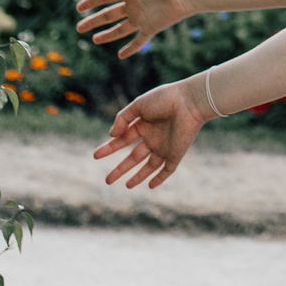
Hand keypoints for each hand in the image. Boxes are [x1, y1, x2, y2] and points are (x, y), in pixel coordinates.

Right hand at [75, 0, 189, 57]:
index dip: (92, 2)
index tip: (79, 8)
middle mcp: (133, 5)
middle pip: (109, 15)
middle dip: (94, 21)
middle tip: (79, 28)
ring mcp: (141, 18)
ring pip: (120, 29)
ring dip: (107, 35)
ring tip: (95, 40)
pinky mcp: (151, 28)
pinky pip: (138, 41)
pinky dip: (130, 48)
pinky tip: (121, 55)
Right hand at [91, 78, 210, 188]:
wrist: (189, 101)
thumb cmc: (164, 99)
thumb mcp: (139, 105)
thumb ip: (123, 119)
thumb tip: (112, 135)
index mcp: (143, 124)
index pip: (123, 139)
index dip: (109, 148)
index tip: (96, 155)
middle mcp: (153, 137)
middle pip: (133, 157)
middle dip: (120, 169)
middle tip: (107, 180)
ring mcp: (164, 146)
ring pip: (149, 166)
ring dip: (137, 176)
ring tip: (125, 186)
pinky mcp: (176, 153)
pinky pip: (167, 169)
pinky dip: (159, 178)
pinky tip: (150, 185)